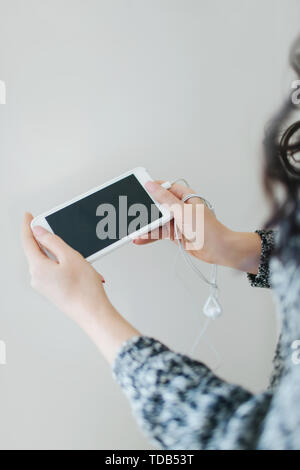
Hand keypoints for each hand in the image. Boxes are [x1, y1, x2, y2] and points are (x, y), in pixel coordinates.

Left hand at [22, 213, 107, 325]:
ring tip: (78, 256)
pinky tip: (77, 266)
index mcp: (37, 268)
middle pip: (37, 251)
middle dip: (47, 240)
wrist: (92, 313)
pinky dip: (63, 264)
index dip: (27, 226)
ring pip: (47, 261)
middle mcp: (37, 278)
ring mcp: (44, 286)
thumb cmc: (84, 289)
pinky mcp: (52, 290)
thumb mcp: (70, 256)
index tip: (28, 216)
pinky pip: (53, 270)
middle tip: (55, 229)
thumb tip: (38, 232)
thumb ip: (52, 241)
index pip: (27, 241)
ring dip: (60, 254)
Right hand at [134, 181, 261, 273]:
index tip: (136, 187)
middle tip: (132, 212)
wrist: (218, 249)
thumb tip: (151, 185)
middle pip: (157, 205)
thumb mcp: (182, 210)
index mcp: (184, 196)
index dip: (150, 188)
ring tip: (134, 229)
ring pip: (156, 220)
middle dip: (144, 209)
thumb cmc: (208, 228)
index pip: (163, 187)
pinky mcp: (175, 234)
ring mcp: (177, 221)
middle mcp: (180, 207)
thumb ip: (164, 198)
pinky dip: (149, 235)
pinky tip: (140, 238)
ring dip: (145, 225)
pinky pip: (158, 232)